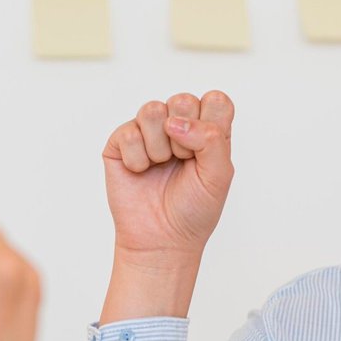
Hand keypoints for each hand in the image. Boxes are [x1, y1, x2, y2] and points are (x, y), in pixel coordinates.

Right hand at [102, 91, 235, 262]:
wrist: (162, 240)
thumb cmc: (193, 210)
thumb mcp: (219, 176)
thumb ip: (211, 139)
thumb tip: (174, 122)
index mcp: (207, 130)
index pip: (215, 100)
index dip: (210, 124)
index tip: (205, 153)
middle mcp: (178, 125)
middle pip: (183, 100)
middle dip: (184, 138)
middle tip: (182, 162)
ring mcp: (148, 131)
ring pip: (152, 110)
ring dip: (159, 147)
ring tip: (160, 167)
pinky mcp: (121, 142)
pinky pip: (129, 132)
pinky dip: (137, 159)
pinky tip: (141, 172)